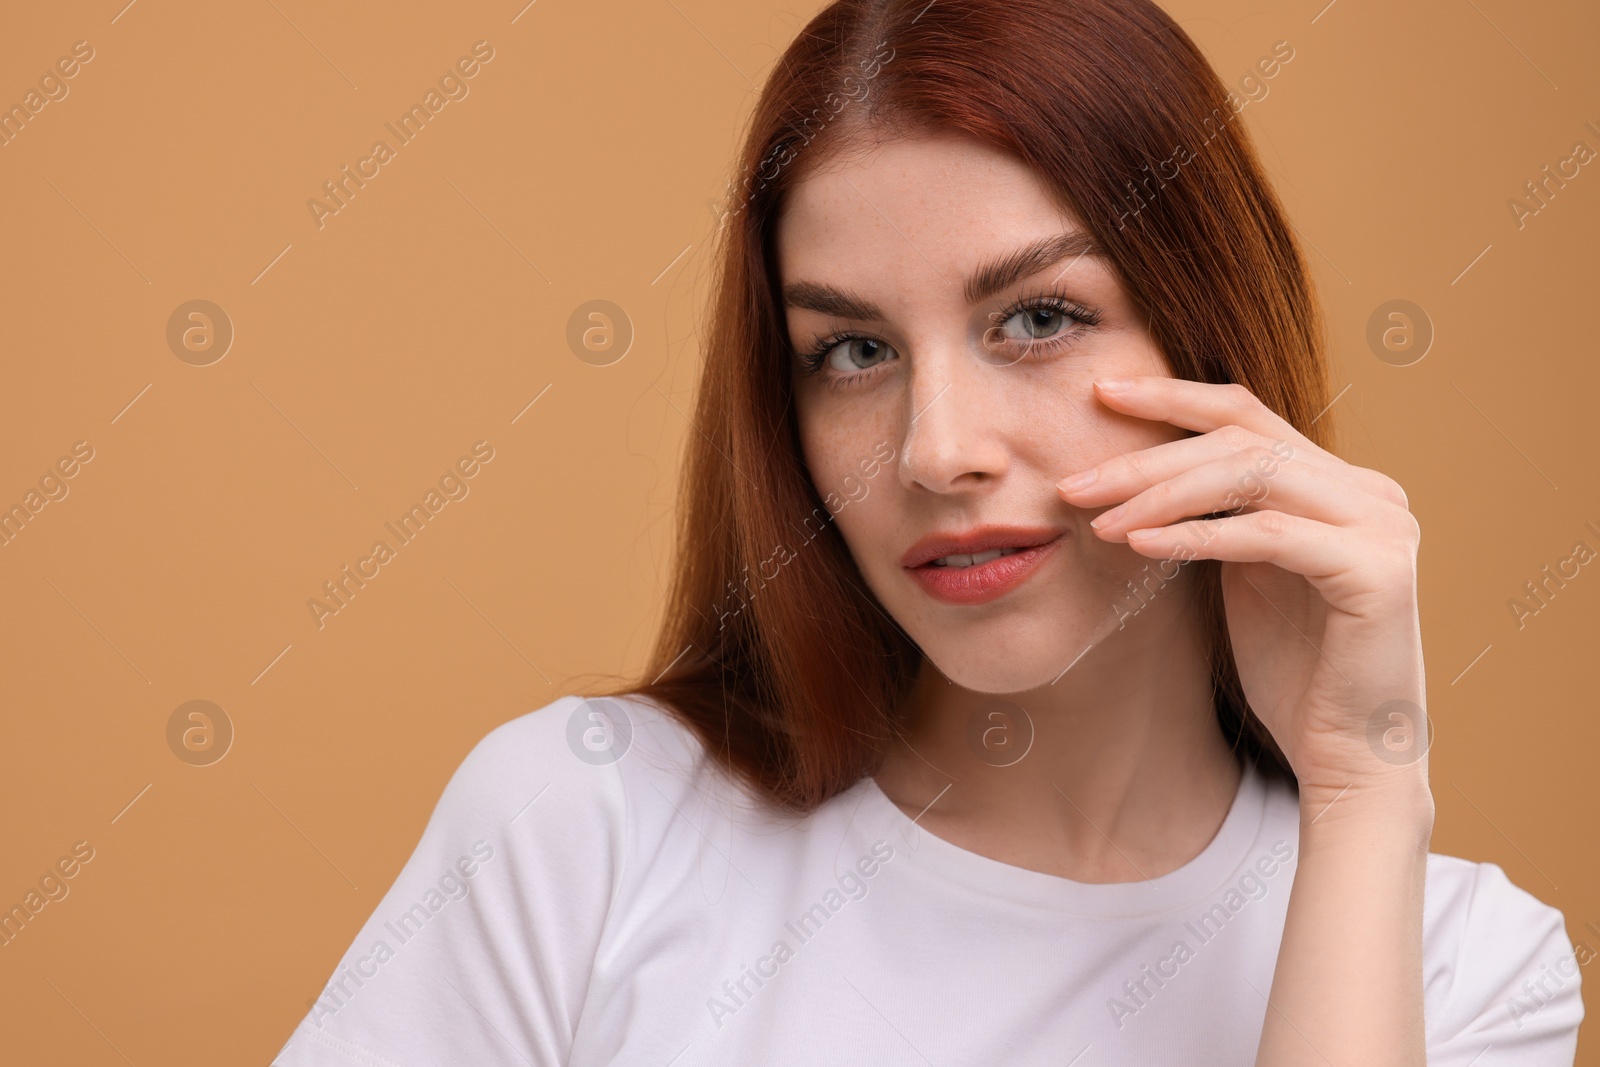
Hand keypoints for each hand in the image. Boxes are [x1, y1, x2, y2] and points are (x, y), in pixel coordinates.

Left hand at [1055, 376, 1429, 810]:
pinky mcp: (1377, 571)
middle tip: (1075, 481)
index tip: (1100, 393)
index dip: (1172, 398)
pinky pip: (1269, 534)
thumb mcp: (1245, 574)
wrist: (1346, 756)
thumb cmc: (1293, 670)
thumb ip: (1219, 516)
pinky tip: (1141, 545)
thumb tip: (1141, 471)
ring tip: (1099, 520)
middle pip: (1240, 439)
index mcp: (1340, 483)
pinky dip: (1198, 535)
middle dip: (1148, 455)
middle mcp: (1371, 491)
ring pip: (1251, 476)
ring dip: (1161, 494)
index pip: (1246, 415)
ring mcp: (1383, 526)